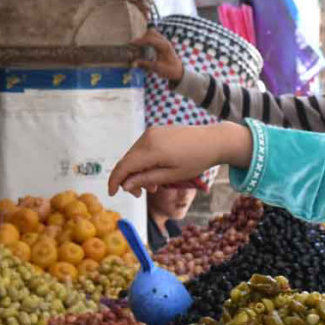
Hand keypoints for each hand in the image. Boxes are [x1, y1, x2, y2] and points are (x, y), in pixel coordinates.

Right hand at [108, 123, 251, 197]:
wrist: (213, 140)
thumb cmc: (195, 160)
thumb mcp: (171, 176)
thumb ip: (146, 180)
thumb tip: (125, 185)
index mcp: (151, 150)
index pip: (124, 166)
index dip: (115, 181)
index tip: (112, 194)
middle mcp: (147, 137)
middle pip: (127, 161)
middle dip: (130, 179)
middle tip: (141, 194)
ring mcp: (152, 132)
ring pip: (134, 155)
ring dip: (138, 171)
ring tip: (153, 185)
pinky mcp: (157, 131)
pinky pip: (143, 148)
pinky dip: (144, 161)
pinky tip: (155, 171)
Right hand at [132, 28, 184, 82]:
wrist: (177, 71)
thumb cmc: (169, 70)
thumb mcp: (157, 68)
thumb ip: (146, 64)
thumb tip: (134, 63)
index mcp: (164, 46)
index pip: (150, 39)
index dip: (140, 41)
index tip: (131, 43)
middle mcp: (164, 41)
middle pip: (151, 32)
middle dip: (142, 38)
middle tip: (135, 46)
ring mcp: (163, 41)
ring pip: (152, 33)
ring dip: (144, 38)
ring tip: (138, 46)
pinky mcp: (161, 43)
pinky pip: (153, 37)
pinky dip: (147, 40)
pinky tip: (143, 47)